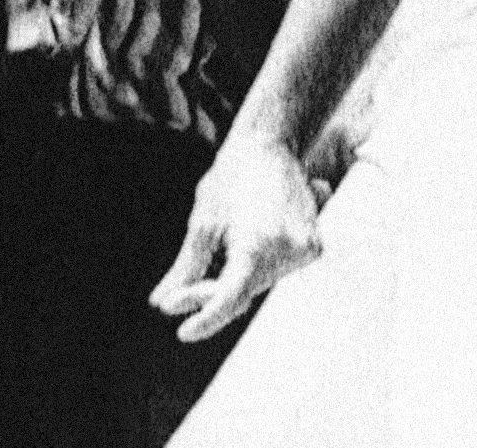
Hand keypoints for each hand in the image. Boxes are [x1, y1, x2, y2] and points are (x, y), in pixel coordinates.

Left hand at [150, 134, 322, 341]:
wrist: (266, 144)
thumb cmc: (229, 178)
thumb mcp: (201, 223)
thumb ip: (185, 269)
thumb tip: (161, 303)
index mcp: (257, 245)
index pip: (230, 298)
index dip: (205, 319)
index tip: (182, 333)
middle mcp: (289, 251)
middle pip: (244, 291)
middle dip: (211, 291)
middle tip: (183, 285)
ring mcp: (306, 249)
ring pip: (260, 282)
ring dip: (236, 276)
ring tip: (227, 240)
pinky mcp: (315, 245)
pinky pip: (277, 268)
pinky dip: (256, 264)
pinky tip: (249, 234)